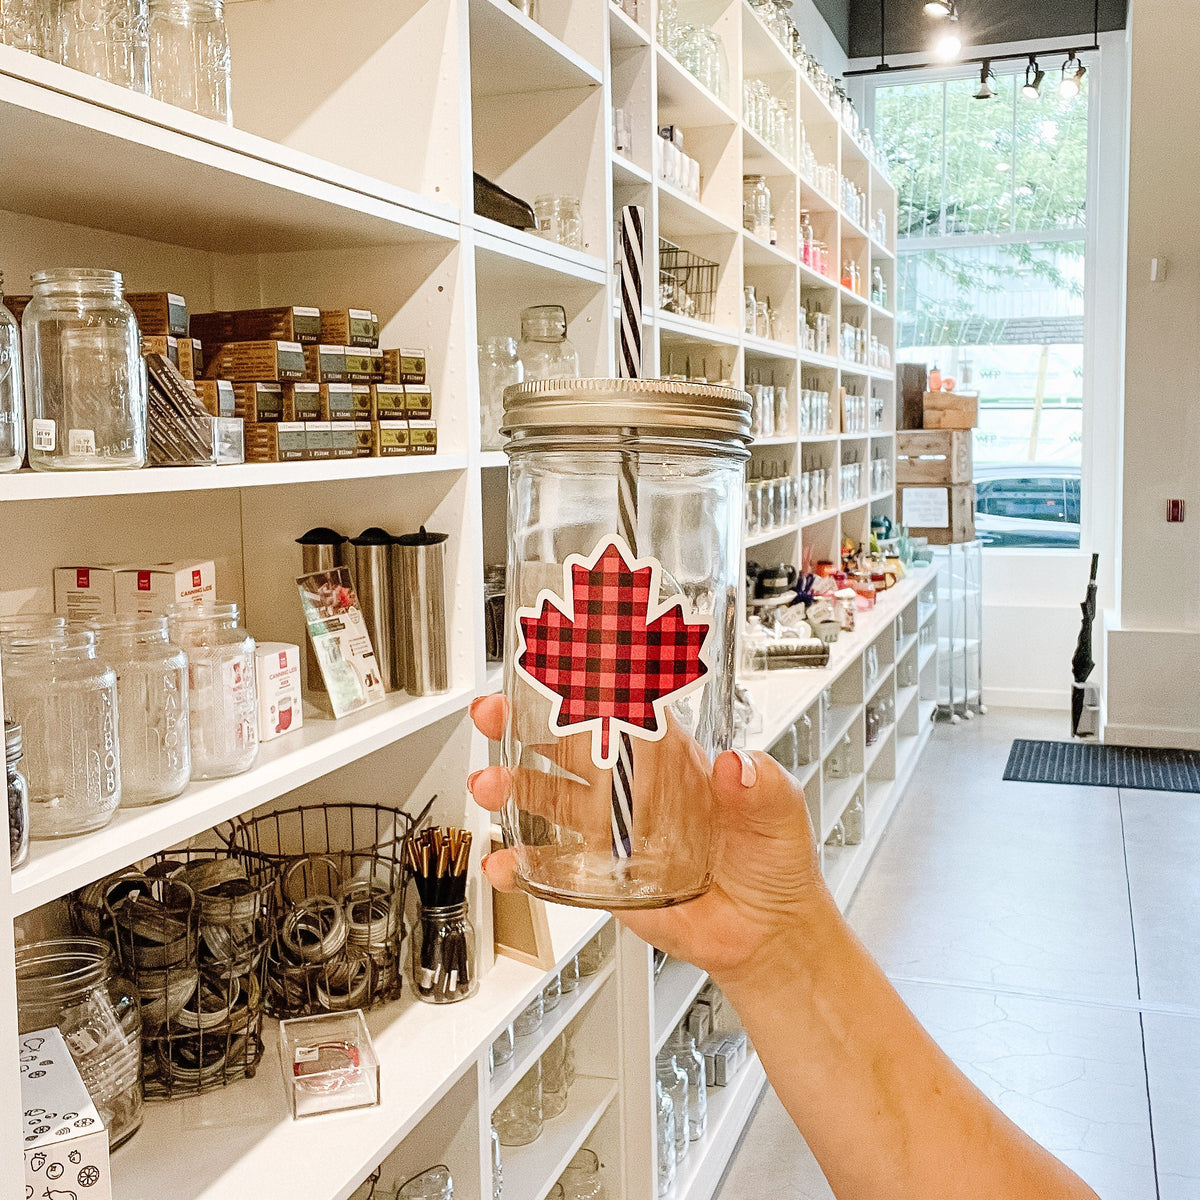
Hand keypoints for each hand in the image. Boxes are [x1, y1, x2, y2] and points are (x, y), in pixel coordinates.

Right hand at [467, 694, 832, 992]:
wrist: (767, 932)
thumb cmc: (774, 860)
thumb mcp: (779, 810)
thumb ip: (761, 784)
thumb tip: (737, 765)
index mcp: (671, 759)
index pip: (620, 710)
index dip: (585, 686)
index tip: (555, 668)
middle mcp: (634, 789)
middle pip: (567, 746)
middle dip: (523, 725)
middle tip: (493, 713)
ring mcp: (613, 834)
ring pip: (549, 800)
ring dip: (512, 789)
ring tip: (488, 786)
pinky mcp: (603, 881)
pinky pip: (553, 871)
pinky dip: (521, 867)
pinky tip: (502, 863)